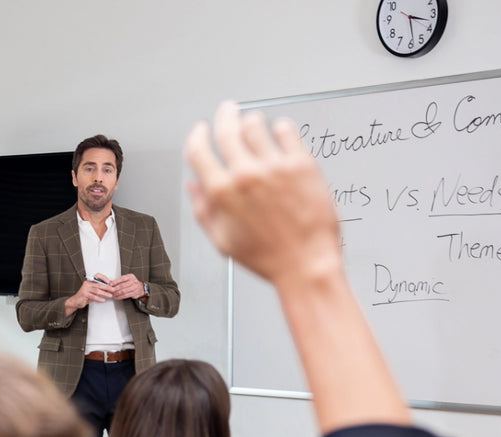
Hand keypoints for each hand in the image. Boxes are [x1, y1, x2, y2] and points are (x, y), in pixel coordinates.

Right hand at [64, 277, 115, 314]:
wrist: (76, 301)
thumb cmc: (85, 295)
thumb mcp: (93, 291)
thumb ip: (99, 288)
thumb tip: (109, 288)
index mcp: (90, 281)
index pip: (97, 275)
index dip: (104, 278)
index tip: (109, 282)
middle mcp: (87, 283)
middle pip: (99, 284)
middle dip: (107, 287)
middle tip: (113, 290)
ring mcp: (85, 289)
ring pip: (97, 290)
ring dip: (105, 293)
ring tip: (110, 295)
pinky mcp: (84, 294)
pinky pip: (93, 296)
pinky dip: (99, 298)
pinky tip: (103, 300)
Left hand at [106, 274, 145, 300]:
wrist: (140, 287)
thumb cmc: (131, 283)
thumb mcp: (126, 279)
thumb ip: (119, 280)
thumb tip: (110, 282)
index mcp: (130, 276)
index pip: (122, 278)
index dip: (115, 281)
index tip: (110, 284)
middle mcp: (133, 281)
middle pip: (122, 285)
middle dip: (115, 288)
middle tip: (110, 290)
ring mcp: (134, 287)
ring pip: (123, 291)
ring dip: (117, 293)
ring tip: (112, 294)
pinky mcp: (134, 293)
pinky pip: (125, 295)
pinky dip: (120, 297)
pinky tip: (116, 297)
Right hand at [184, 101, 343, 291]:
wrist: (306, 263)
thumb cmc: (267, 257)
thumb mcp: (223, 240)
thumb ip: (204, 210)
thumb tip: (194, 187)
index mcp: (222, 192)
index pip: (198, 149)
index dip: (197, 135)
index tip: (201, 130)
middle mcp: (246, 175)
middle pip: (227, 128)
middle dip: (224, 115)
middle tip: (228, 110)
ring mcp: (274, 166)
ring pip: (256, 124)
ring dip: (252, 122)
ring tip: (255, 126)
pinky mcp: (301, 163)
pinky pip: (286, 130)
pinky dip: (280, 128)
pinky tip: (280, 134)